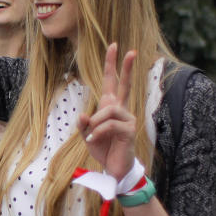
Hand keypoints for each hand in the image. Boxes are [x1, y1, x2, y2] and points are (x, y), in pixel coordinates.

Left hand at [77, 43, 137, 180]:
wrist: (114, 169)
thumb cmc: (103, 149)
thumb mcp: (87, 135)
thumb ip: (83, 124)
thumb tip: (83, 115)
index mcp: (110, 107)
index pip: (111, 82)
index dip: (111, 65)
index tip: (113, 46)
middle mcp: (121, 110)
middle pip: (125, 85)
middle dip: (127, 67)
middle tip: (132, 50)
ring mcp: (128, 119)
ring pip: (109, 110)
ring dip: (96, 122)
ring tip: (91, 134)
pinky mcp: (129, 130)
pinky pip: (110, 125)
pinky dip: (98, 132)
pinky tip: (93, 139)